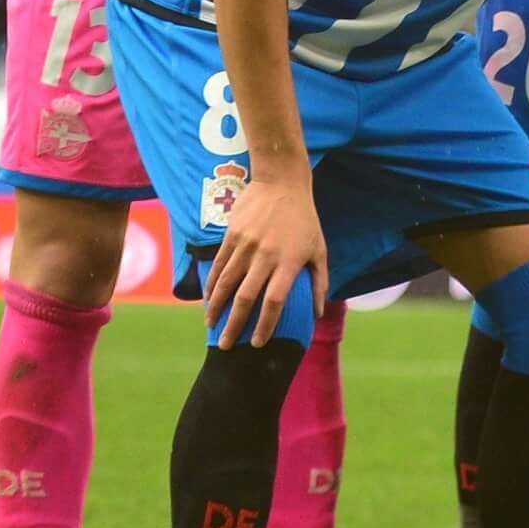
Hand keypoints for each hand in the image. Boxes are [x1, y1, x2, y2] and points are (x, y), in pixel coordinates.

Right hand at [201, 165, 324, 347]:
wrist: (281, 182)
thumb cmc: (304, 219)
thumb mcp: (319, 250)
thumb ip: (318, 283)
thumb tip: (317, 314)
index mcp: (289, 262)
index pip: (274, 301)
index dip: (265, 325)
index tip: (257, 343)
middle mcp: (266, 256)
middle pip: (245, 298)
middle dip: (234, 325)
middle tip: (226, 345)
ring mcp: (246, 245)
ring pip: (226, 284)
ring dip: (217, 308)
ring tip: (211, 326)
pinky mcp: (232, 235)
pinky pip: (218, 266)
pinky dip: (211, 286)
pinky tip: (209, 300)